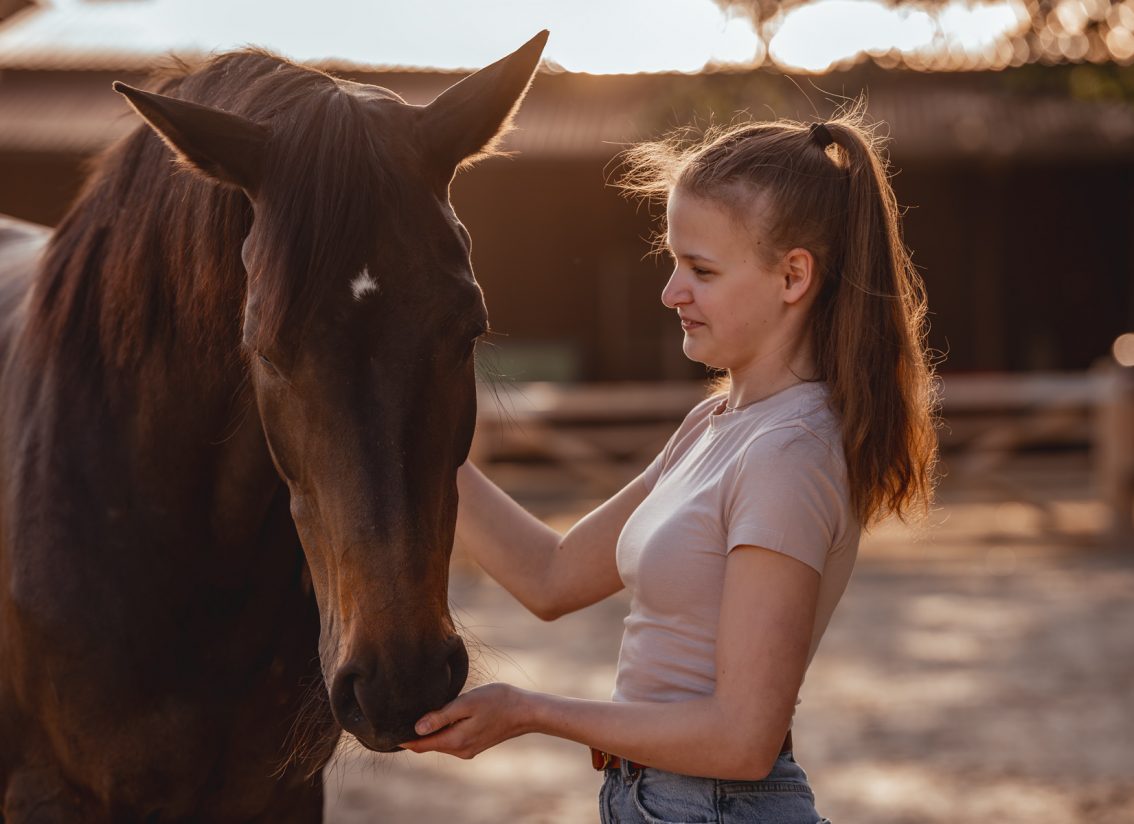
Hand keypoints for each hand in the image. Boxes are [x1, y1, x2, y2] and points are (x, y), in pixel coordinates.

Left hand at [400, 683, 534, 758]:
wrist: (526, 711)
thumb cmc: (498, 701)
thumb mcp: (467, 703)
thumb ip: (441, 716)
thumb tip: (416, 728)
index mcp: (455, 741)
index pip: (420, 745)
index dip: (402, 739)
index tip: (387, 730)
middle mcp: (460, 750)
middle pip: (428, 744)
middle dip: (414, 734)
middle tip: (398, 716)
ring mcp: (468, 749)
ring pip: (440, 742)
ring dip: (429, 731)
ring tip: (417, 713)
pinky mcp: (475, 744)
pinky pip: (451, 740)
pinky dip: (442, 731)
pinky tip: (440, 717)